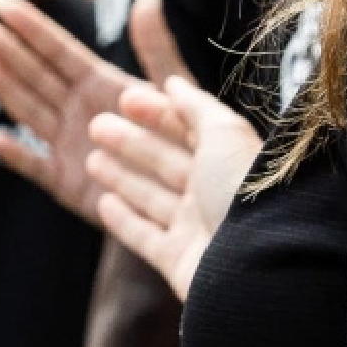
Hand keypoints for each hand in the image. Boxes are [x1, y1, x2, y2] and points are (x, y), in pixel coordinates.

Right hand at [0, 0, 191, 224]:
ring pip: (29, 112)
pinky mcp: (67, 184)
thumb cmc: (194, 146)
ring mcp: (69, 147)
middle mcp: (79, 111)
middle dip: (6, 50)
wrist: (199, 208)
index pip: (59, 50)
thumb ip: (156, 45)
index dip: (31, 27)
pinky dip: (15, 155)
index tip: (0, 1)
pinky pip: (35, 167)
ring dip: (5, 90)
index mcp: (102, 85)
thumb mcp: (178, 89)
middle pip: (35, 76)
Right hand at [86, 76, 261, 299]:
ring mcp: (198, 230)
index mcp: (231, 162)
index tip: (125, 98)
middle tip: (96, 125)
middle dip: (133, 143)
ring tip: (91, 160)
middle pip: (167, 163)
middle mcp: (216, 195)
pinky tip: (103, 203)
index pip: (191, 131)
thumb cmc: (243, 191)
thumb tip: (173, 82)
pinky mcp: (179, 261)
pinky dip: (124, 221)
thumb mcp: (223, 134)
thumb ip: (196, 106)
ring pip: (152, 199)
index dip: (160, 113)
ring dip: (123, 178)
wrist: (255, 263)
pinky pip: (146, 238)